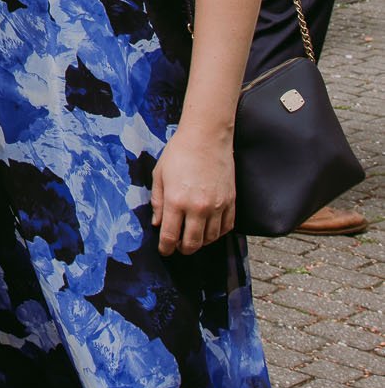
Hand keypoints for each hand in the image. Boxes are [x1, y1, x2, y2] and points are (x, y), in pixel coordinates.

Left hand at [151, 119, 236, 254]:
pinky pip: (226, 227)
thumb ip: (157, 201)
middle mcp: (198, 207)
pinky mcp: (230, 201)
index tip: (164, 251)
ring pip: (210, 238)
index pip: (170, 236)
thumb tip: (158, 224)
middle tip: (178, 247)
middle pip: (192, 243)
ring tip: (193, 237)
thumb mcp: (159, 175)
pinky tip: (210, 230)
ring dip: (201, 242)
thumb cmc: (179, 152)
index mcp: (176, 201)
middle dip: (183, 249)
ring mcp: (217, 206)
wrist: (207, 136)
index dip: (166, 248)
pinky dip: (218, 233)